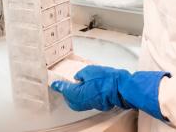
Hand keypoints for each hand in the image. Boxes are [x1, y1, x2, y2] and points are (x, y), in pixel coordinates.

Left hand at [51, 65, 169, 119]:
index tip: (55, 84)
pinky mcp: (98, 104)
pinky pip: (85, 101)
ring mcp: (90, 104)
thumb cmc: (108, 78)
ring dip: (74, 95)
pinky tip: (86, 90)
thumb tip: (78, 77)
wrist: (121, 87)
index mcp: (78, 92)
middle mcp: (82, 101)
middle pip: (70, 99)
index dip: (59, 86)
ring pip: (77, 102)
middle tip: (65, 85)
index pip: (65, 89)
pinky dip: (83, 96)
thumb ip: (81, 74)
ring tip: (75, 87)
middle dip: (66, 92)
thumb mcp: (90, 70)